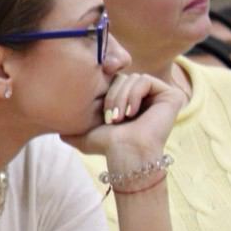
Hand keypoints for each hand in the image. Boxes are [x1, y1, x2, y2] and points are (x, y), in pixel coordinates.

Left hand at [62, 72, 184, 164]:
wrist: (126, 153)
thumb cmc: (109, 147)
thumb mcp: (87, 136)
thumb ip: (73, 130)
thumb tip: (59, 132)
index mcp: (133, 102)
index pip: (114, 81)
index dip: (106, 94)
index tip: (105, 117)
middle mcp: (149, 98)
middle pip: (123, 77)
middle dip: (112, 96)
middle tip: (112, 118)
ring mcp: (161, 96)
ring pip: (133, 78)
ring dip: (120, 98)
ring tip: (120, 118)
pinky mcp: (171, 96)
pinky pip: (145, 80)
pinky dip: (133, 94)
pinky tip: (132, 113)